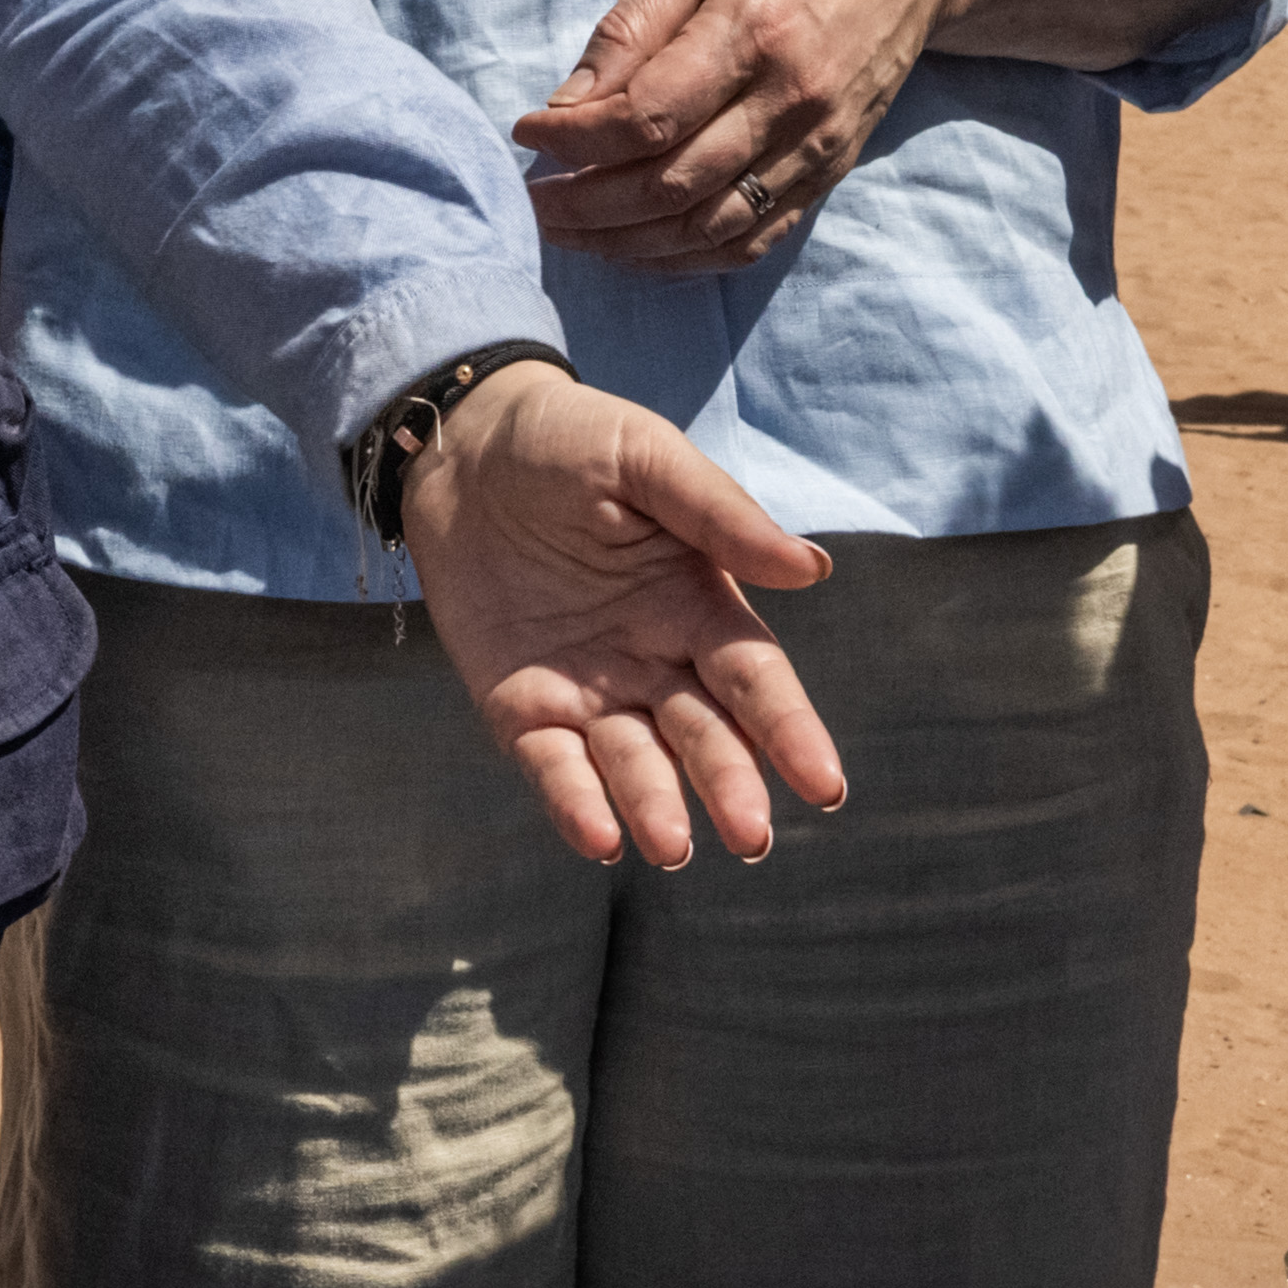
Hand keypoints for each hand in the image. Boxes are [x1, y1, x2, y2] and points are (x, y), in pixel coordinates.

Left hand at [397, 364, 849, 868]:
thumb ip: (721, 515)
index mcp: (701, 605)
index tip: (826, 786)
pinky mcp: (521, 707)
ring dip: (654, 806)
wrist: (462, 445)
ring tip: (670, 846)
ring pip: (634, 764)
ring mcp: (589, 691)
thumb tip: (811, 569)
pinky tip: (600, 838)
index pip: (756, 683)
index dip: (791, 733)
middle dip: (730, 785)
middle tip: (750, 837)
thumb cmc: (570, 441)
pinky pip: (552, 766)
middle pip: (704, 736)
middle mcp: (655, 661)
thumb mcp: (646, 459)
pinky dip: (575, 803)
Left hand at [516, 0, 974, 274]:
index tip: (526, 134)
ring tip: (571, 231)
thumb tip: (565, 105)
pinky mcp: (833, 169)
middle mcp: (791, 99)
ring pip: (709, 228)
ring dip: (629, 244)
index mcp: (753, 30)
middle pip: (672, 185)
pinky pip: (754, 239)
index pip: (647, 116)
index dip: (575, 141)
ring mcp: (818, 143)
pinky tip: (639, 247)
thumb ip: (632, 27)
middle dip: (588, 206)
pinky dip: (689, 257)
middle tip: (532, 203)